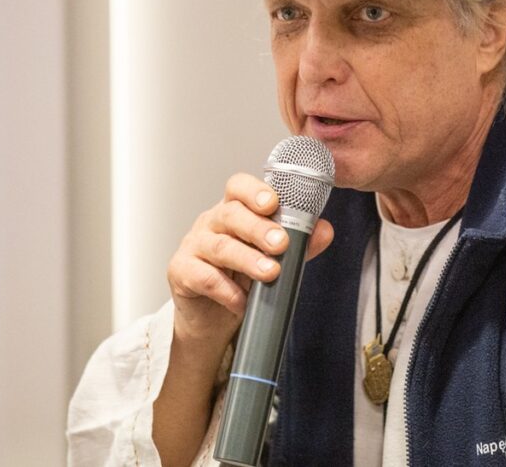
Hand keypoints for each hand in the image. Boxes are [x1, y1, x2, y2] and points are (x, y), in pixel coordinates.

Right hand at [166, 172, 334, 354]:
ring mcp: (193, 246)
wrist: (212, 317)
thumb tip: (324, 230)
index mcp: (234, 211)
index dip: (255, 191)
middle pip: (231, 214)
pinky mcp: (181, 272)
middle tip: (281, 243)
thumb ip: (299, 244)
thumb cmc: (241, 278)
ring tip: (271, 272)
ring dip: (247, 259)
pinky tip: (242, 301)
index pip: (238, 188)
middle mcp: (211, 223)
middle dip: (258, 228)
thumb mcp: (273, 258)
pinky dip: (226, 291)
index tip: (273, 203)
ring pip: (220, 246)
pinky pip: (204, 277)